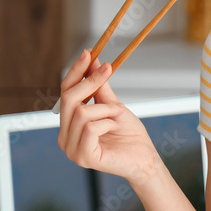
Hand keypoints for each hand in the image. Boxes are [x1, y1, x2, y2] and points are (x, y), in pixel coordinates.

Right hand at [57, 50, 159, 184]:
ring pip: (82, 113)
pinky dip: (108, 123)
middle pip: (68, 99)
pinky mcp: (83, 157)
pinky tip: (116, 128)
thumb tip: (93, 61)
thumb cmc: (129, 134)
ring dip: (107, 109)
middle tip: (108, 70)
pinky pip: (90, 128)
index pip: (65, 92)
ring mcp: (71, 149)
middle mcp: (65, 136)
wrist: (145, 157)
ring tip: (118, 115)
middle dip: (90, 81)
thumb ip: (99, 86)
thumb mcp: (113, 104)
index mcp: (69, 123)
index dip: (76, 71)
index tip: (89, 52)